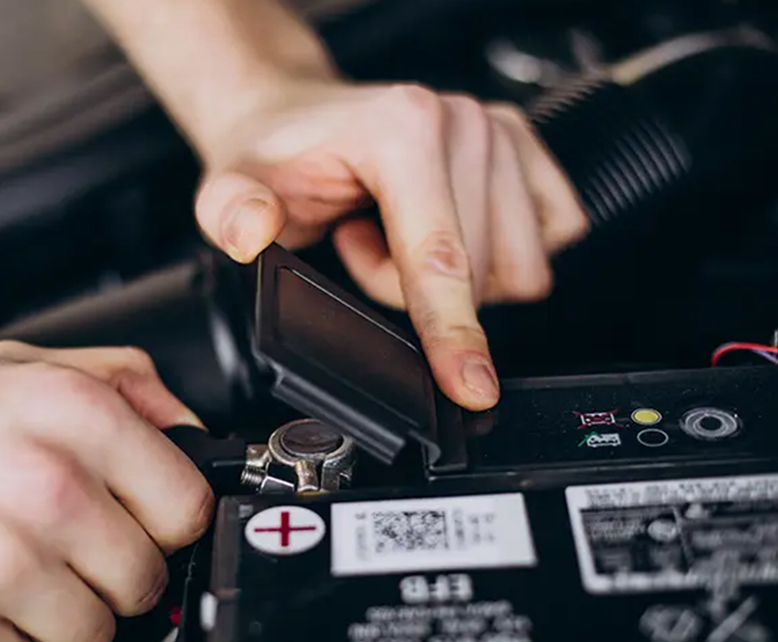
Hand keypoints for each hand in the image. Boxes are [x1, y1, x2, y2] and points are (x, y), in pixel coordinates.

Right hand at [0, 342, 211, 641]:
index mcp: (72, 414)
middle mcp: (44, 483)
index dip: (159, 526)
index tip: (129, 527)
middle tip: (46, 552)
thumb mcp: (12, 363)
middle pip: (142, 581)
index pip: (187, 507)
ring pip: (89, 636)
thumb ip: (118, 382)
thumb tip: (188, 427)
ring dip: (45, 618)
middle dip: (101, 577)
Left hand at [194, 81, 588, 409]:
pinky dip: (494, 258)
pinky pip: (547, 241)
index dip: (452, 332)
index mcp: (403, 128)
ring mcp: (501, 131)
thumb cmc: (274, 156)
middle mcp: (463, 122)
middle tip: (357, 245)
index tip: (471, 387)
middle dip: (412, 290)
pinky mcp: (526, 150)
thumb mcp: (230, 187)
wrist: (294, 117)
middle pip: (479, 275)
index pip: (440, 257)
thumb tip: (252, 230)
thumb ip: (232, 212)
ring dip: (454, 276)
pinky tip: (439, 230)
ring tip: (392, 235)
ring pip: (517, 267)